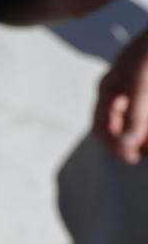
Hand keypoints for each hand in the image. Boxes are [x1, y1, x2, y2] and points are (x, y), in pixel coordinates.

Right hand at [91, 28, 147, 163]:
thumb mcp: (140, 85)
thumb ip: (135, 116)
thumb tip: (127, 144)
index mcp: (107, 91)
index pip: (100, 128)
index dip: (112, 145)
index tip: (132, 158)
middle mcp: (118, 95)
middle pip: (118, 128)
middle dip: (129, 143)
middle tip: (142, 156)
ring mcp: (135, 94)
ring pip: (134, 123)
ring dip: (141, 136)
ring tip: (146, 147)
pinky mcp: (144, 91)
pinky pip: (143, 116)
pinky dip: (146, 126)